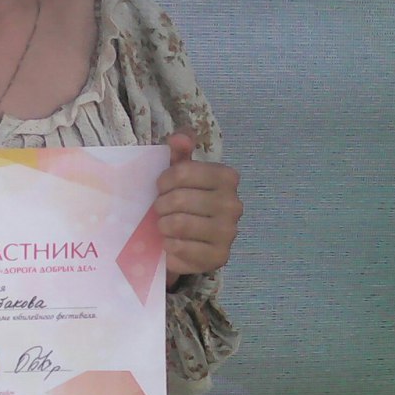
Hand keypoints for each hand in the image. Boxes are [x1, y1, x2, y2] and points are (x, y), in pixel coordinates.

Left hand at [155, 131, 242, 285]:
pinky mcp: (218, 256)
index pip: (182, 172)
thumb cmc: (183, 203)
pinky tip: (171, 243)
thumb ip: (180, 153)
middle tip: (160, 211)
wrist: (189, 243)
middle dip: (161, 206)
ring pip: (178, 224)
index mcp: (227, 177)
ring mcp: (228, 232)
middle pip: (178, 199)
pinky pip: (180, 248)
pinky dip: (168, 246)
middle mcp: (233, 204)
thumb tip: (179, 138)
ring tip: (164, 226)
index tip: (160, 188)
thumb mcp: (179, 176)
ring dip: (163, 226)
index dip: (163, 181)